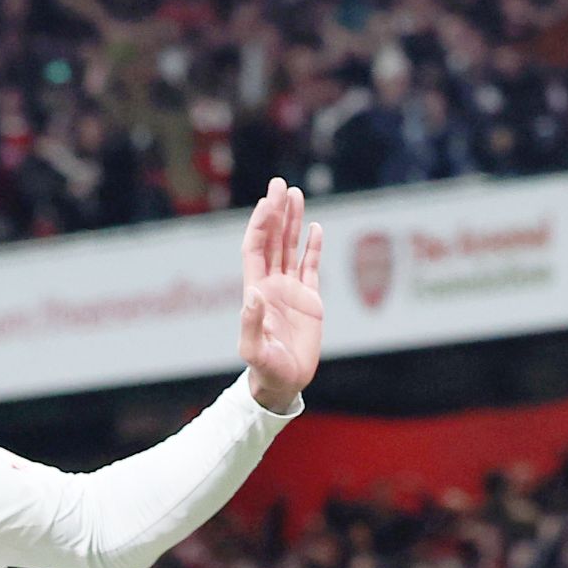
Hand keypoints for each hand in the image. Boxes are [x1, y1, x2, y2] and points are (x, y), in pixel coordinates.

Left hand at [237, 180, 325, 412]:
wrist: (284, 383)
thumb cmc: (266, 369)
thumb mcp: (254, 350)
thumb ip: (251, 323)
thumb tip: (253, 295)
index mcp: (256, 290)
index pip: (256, 248)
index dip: (260, 225)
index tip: (267, 201)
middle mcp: (272, 284)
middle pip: (272, 239)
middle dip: (276, 212)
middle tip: (280, 184)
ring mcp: (291, 290)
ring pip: (290, 247)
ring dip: (292, 221)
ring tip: (296, 194)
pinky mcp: (310, 299)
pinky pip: (310, 267)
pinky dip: (313, 247)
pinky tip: (315, 227)